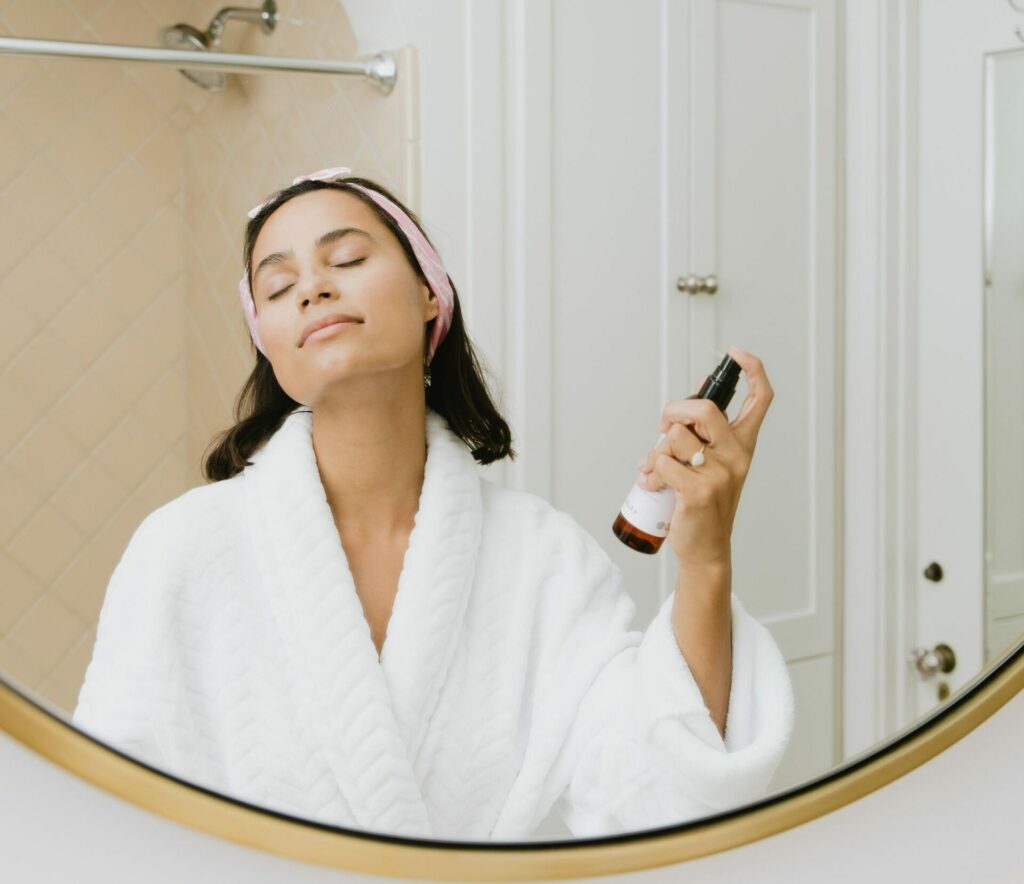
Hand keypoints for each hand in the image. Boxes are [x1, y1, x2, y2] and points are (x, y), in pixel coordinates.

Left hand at [637, 346, 773, 567]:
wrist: (705, 549)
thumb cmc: (702, 504)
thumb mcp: (710, 465)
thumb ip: (700, 437)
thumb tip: (679, 409)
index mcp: (743, 445)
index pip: (760, 399)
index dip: (752, 370)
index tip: (736, 353)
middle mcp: (737, 455)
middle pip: (704, 408)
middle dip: (673, 410)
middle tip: (664, 428)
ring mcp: (720, 473)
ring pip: (675, 437)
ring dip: (657, 451)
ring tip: (657, 469)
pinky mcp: (699, 490)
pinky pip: (662, 462)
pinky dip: (651, 472)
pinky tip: (653, 484)